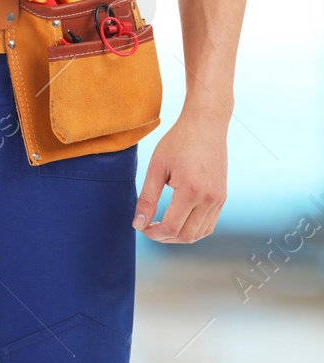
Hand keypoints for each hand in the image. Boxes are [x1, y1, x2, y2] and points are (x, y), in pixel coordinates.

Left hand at [135, 107, 228, 242]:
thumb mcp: (156, 168)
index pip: (171, 228)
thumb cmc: (178, 142)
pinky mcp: (222, 197)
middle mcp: (210, 198)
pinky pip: (209, 224)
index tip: (141, 227)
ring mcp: (219, 199)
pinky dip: (193, 229)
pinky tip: (177, 220)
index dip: (153, 234)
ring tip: (161, 226)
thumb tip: (138, 224)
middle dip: (164, 237)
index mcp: (192, 191)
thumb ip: (147, 199)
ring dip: (179, 236)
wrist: (206, 124)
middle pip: (186, 236)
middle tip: (148, 227)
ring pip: (200, 234)